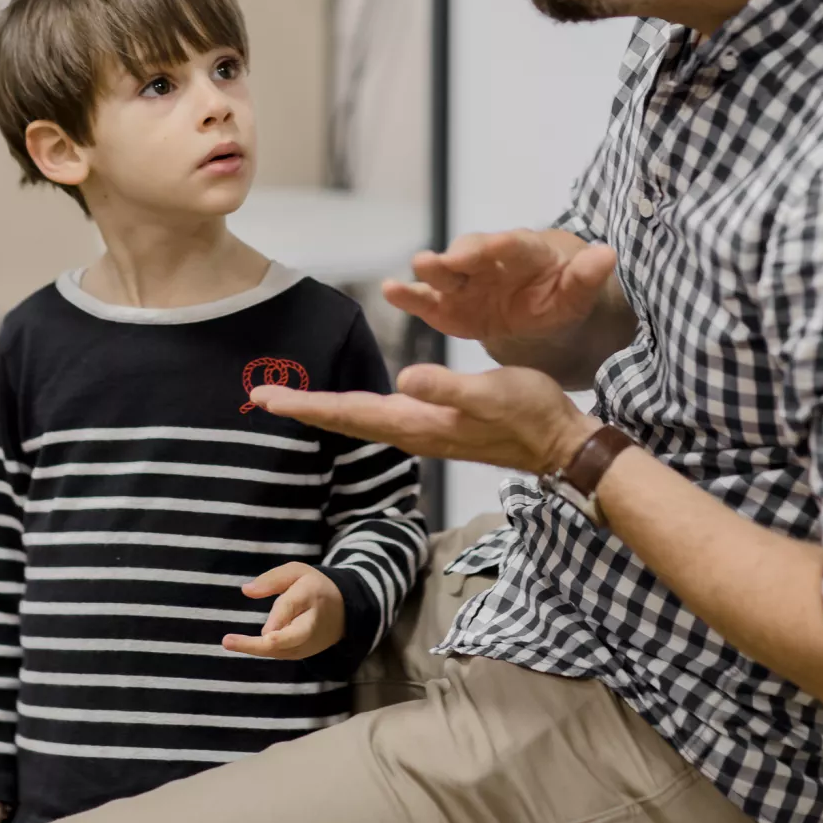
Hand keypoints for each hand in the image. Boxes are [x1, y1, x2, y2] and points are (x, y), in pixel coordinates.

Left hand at [222, 563, 345, 659]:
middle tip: (251, 640)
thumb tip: (246, 590)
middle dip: (274, 642)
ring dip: (256, 647)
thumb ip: (272, 579)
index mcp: (310, 595)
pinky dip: (261, 648)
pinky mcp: (300, 653)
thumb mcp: (296, 572)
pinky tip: (241, 643)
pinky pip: (278, 652)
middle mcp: (310, 623)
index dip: (279, 618)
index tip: (265, 631)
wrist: (342, 612)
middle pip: (293, 636)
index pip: (291, 606)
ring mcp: (307, 642)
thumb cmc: (312, 587)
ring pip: (282, 649)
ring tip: (229, 641)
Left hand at [250, 362, 596, 474]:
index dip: (306, 405)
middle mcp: (412, 431)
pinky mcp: (436, 426)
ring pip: (360, 420)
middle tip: (262, 397)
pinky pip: (380, 418)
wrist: (560, 443)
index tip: (267, 399)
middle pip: (345, 419)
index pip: (348, 414)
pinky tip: (349, 405)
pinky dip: (353, 410)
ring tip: (292, 400)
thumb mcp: (491, 394)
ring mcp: (423, 431)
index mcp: (417, 423)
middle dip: (303, 408)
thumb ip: (448, 388)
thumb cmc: (530, 414)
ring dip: (324, 410)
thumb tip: (405, 379)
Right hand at [384, 229, 616, 344]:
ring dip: (432, 269)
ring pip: (445, 272)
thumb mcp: (578, 291)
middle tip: (450, 260)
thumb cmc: (558, 293)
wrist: (538, 310)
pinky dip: (408, 296)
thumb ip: (587, 277)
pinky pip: (425, 300)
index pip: (515, 245)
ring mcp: (465, 282)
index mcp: (525, 253)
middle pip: (473, 252)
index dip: (505, 245)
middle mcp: (489, 261)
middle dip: (462, 255)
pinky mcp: (447, 306)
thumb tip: (606, 255)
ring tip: (419, 266)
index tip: (496, 245)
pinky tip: (389, 290)